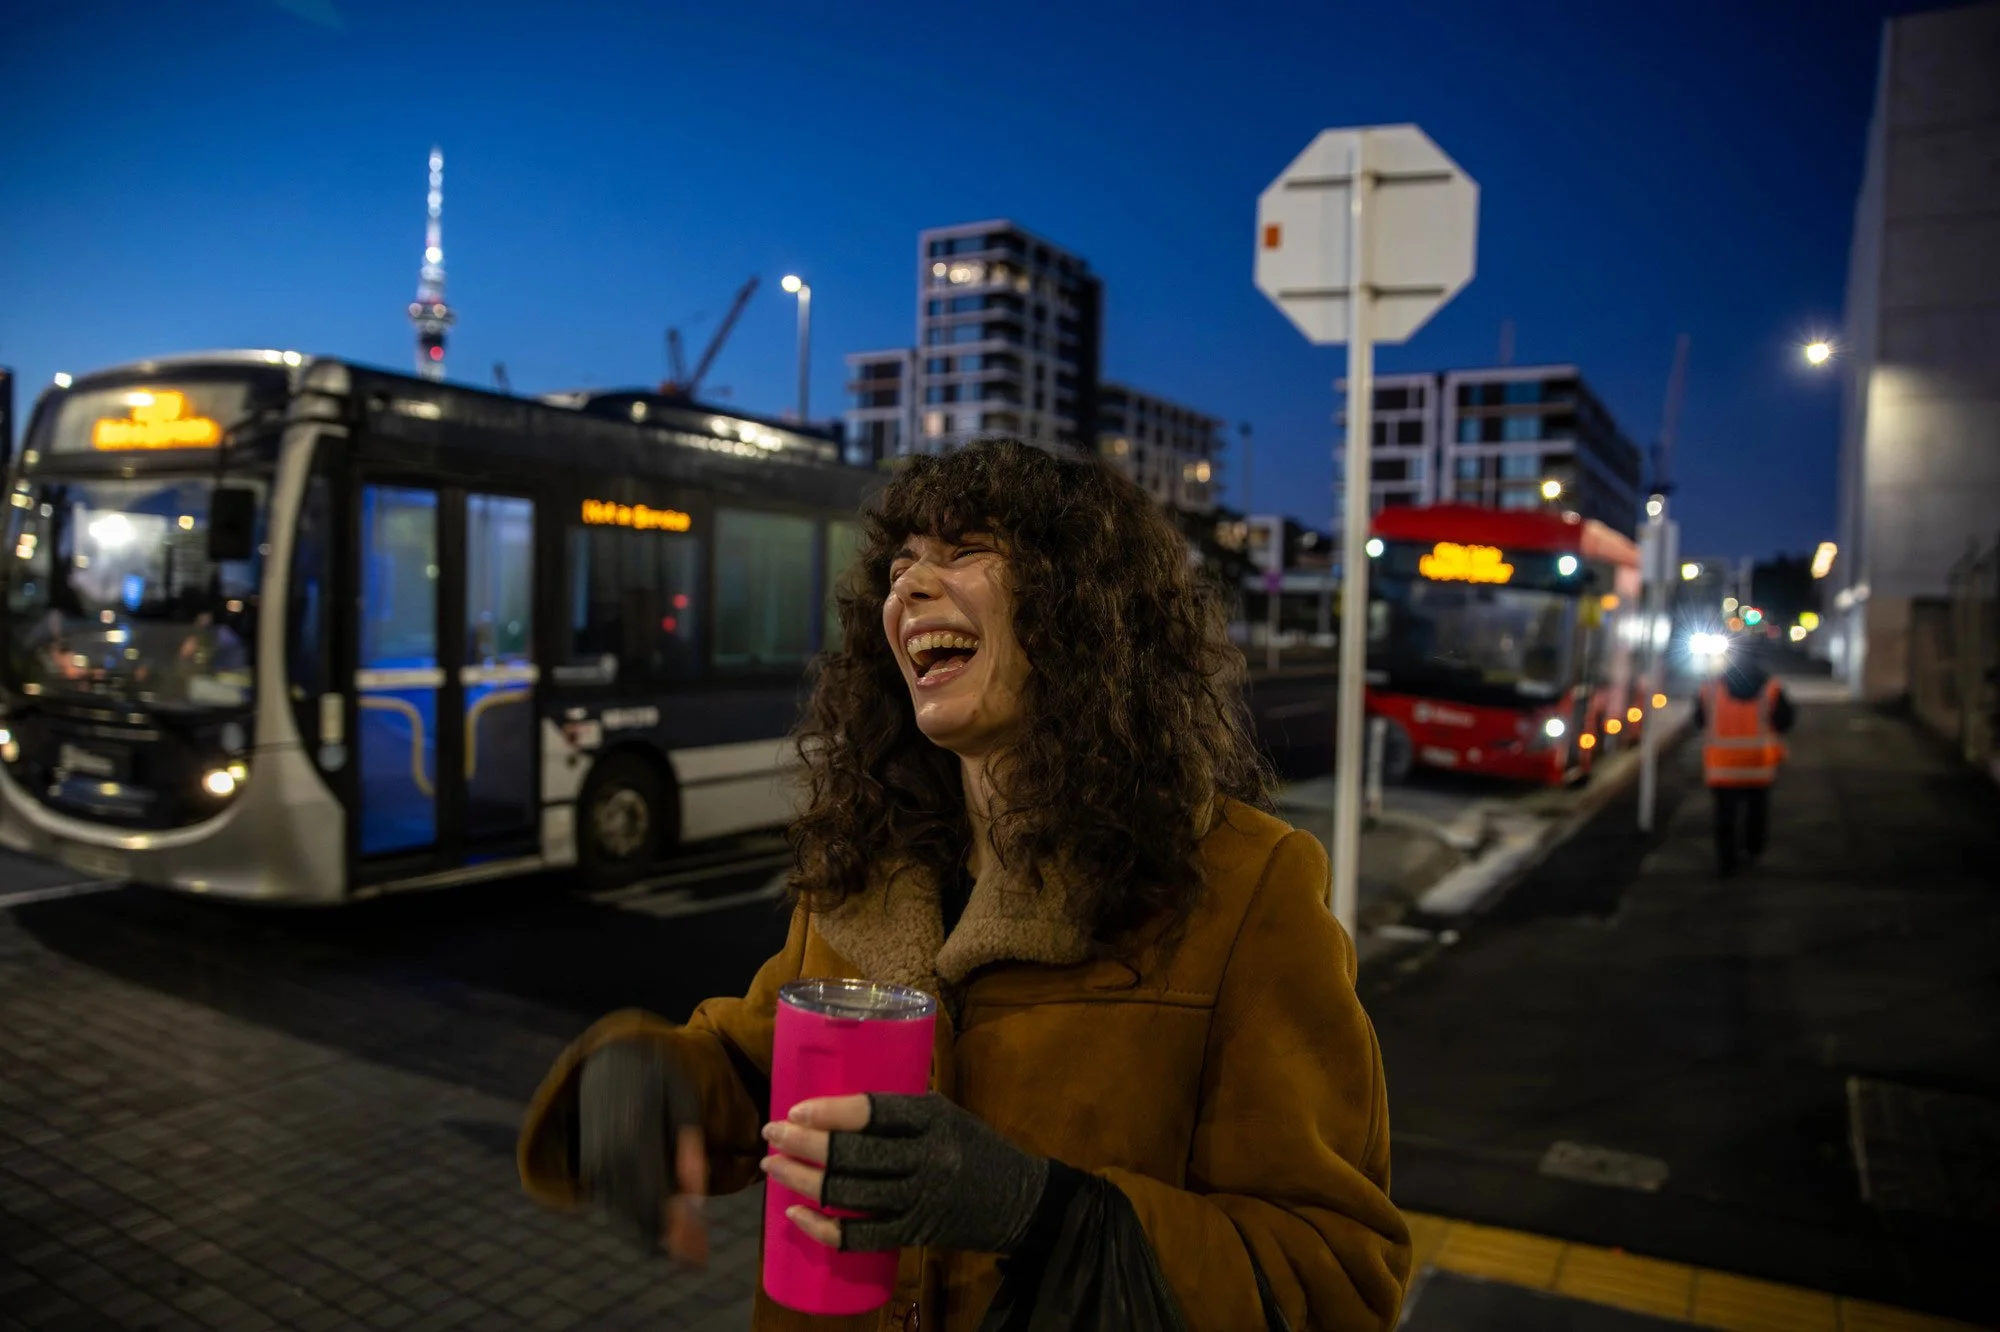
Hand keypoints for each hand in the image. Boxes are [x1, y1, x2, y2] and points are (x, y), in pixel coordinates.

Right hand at [577, 1039, 708, 1261]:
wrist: (610, 1063)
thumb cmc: (658, 1080)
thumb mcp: (682, 1101)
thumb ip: (690, 1147)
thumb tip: (697, 1194)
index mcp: (634, 1137)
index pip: (657, 1196)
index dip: (678, 1228)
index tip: (700, 1253)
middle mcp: (608, 1157)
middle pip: (640, 1214)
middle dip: (670, 1241)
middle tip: (698, 1259)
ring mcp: (595, 1166)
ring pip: (624, 1217)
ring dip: (654, 1239)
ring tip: (687, 1253)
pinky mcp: (590, 1172)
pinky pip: (613, 1207)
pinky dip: (636, 1225)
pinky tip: (662, 1234)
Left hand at [761, 1092, 1048, 1254]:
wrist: (1021, 1202)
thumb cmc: (976, 1148)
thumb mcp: (946, 1114)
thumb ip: (900, 1112)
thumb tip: (834, 1106)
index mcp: (934, 1118)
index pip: (873, 1111)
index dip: (829, 1111)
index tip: (795, 1109)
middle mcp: (926, 1159)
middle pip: (852, 1154)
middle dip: (802, 1144)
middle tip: (771, 1134)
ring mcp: (918, 1200)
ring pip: (848, 1193)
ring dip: (803, 1180)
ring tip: (773, 1168)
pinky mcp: (914, 1233)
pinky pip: (859, 1236)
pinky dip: (823, 1228)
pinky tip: (797, 1215)